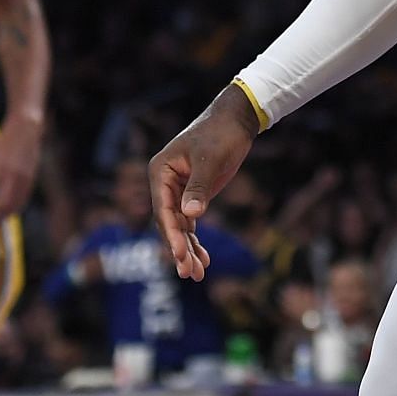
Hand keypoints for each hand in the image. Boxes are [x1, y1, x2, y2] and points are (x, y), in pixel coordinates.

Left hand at [0, 117, 41, 231]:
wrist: (24, 134)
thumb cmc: (2, 146)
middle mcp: (9, 178)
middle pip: (1, 206)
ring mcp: (22, 180)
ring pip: (14, 205)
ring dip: (3, 217)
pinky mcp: (31, 181)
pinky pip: (23, 201)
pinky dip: (15, 210)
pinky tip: (9, 214)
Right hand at [149, 88, 258, 280]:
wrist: (236, 121)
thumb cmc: (220, 134)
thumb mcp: (210, 160)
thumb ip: (199, 188)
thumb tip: (190, 216)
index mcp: (160, 172)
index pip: (163, 210)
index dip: (171, 235)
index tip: (180, 255)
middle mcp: (164, 183)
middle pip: (169, 223)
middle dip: (180, 249)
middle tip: (190, 273)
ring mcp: (178, 191)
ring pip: (180, 227)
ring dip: (188, 250)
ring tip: (198, 274)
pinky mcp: (193, 195)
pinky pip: (190, 223)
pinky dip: (195, 241)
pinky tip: (204, 259)